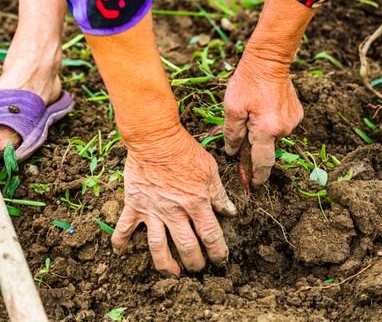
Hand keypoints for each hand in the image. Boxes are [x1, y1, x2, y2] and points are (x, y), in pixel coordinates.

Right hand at [111, 128, 235, 275]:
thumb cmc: (185, 151)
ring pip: (158, 246)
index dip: (218, 251)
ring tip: (173, 274)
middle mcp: (175, 211)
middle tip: (198, 269)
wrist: (156, 139)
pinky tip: (121, 254)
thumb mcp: (210, 170)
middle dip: (195, 262)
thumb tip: (230, 212)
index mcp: (197, 202)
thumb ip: (219, 194)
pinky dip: (120, 242)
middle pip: (186, 246)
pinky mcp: (134, 205)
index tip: (221, 260)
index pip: (210, 235)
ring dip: (165, 264)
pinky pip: (124, 228)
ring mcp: (152, 210)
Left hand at [224, 51, 302, 184]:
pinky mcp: (298, 113)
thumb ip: (232, 134)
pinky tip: (264, 109)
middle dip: (255, 147)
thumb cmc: (248, 82)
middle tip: (243, 133)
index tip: (254, 184)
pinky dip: (271, 123)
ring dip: (263, 133)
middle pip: (267, 148)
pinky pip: (281, 126)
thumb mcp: (232, 108)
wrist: (270, 60)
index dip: (257, 176)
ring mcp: (293, 122)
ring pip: (274, 137)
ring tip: (253, 114)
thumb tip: (233, 152)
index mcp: (267, 131)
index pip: (263, 163)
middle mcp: (284, 130)